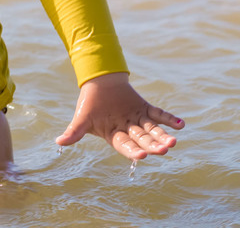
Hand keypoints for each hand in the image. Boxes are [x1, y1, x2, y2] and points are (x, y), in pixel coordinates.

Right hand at [55, 72, 182, 160]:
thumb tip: (59, 142)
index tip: (143, 156)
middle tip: (165, 150)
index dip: (133, 150)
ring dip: (163, 135)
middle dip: (153, 145)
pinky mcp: (145, 108)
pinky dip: (169, 118)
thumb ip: (74, 132)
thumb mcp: (82, 118)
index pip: (125, 145)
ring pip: (153, 130)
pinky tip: (180, 124)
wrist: (99, 83)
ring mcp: (138, 120)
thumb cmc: (89, 103)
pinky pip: (159, 114)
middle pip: (142, 139)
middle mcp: (128, 130)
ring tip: (173, 141)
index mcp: (114, 136)